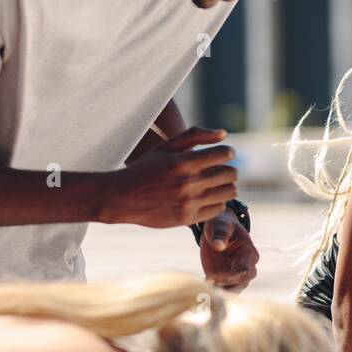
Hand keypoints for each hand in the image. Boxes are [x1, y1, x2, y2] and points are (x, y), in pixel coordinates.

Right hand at [100, 127, 236, 228]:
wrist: (121, 197)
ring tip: (216, 183)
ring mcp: (188, 202)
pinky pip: (218, 209)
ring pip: (229, 192)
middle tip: (221, 169)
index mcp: (183, 162)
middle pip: (230, 174)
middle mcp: (188, 183)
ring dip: (226, 186)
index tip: (223, 154)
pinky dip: (218, 202)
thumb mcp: (165, 147)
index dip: (227, 152)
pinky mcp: (187, 218)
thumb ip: (195, 136)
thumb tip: (224, 134)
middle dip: (229, 169)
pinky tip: (208, 197)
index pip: (223, 154)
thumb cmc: (145, 168)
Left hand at [200, 211, 258, 291]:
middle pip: (242, 282)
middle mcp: (246, 266)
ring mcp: (235, 274)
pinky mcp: (224, 279)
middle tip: (209, 283)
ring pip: (233, 289)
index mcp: (249, 253)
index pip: (245, 270)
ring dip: (220, 291)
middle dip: (226, 285)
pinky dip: (213, 291)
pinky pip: (222, 289)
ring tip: (204, 287)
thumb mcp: (220, 225)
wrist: (216, 230)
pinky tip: (202, 286)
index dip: (232, 276)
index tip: (215, 276)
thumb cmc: (221, 225)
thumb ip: (220, 234)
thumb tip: (218, 246)